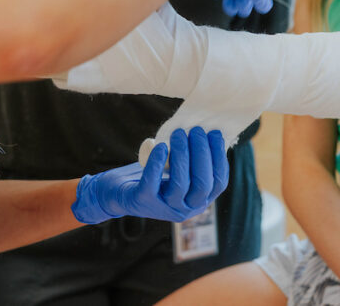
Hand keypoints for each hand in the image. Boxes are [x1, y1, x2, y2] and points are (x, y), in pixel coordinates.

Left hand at [71, 127, 228, 223]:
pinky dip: (157, 163)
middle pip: (201, 184)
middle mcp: (185, 209)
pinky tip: (161, 146)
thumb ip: (194, 158)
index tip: (216, 133)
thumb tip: (208, 130)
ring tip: (179, 133)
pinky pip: (152, 183)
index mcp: (199, 200)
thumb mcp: (178, 169)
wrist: (120, 191)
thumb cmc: (155, 174)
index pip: (218, 183)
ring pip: (180, 185)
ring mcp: (164, 208)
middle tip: (197, 130)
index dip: (219, 158)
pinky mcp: (143, 202)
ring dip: (182, 155)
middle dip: (202, 154)